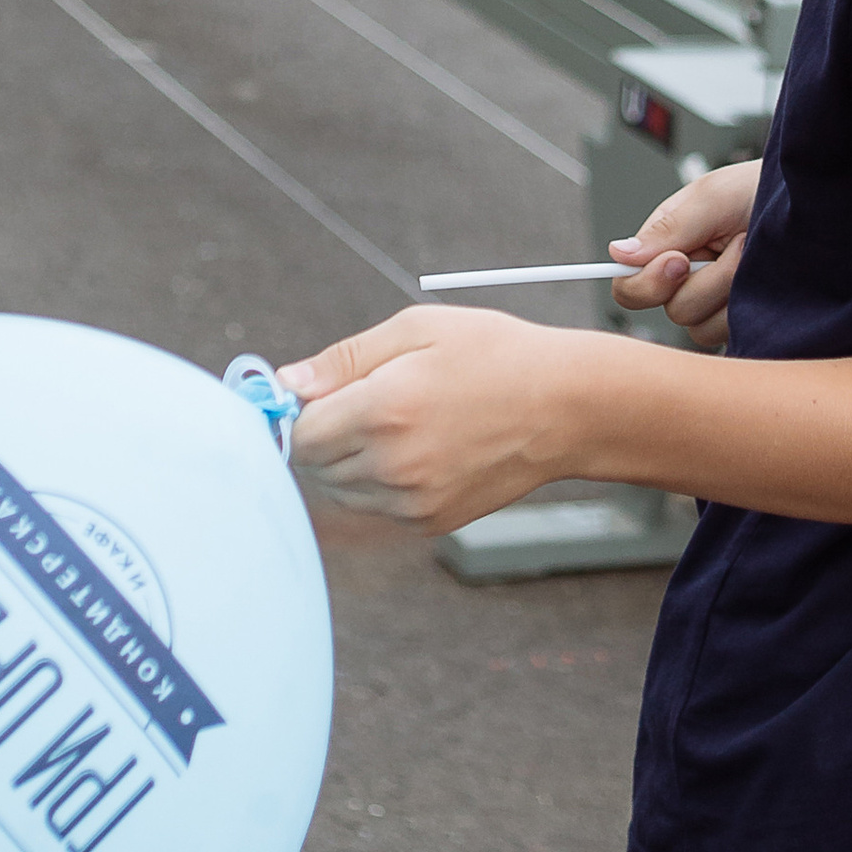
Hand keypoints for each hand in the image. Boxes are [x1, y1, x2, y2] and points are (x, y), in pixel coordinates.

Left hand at [278, 305, 575, 529]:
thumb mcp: (417, 328)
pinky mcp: (430, 522)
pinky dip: (380, 483)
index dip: (305, 411)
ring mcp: (413, 501)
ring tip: (396, 424)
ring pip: (341, 491)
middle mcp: (393, 465)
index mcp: (383, 410)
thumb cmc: (494, 355)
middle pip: (315, 467)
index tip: (324, 393)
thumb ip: (343, 359)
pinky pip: (376, 508)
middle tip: (367, 401)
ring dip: (349, 461)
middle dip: (326, 435)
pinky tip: (418, 449)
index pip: (301, 434)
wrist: (565, 407)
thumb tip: (286, 383)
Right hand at [608, 156, 760, 352]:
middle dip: (706, 280)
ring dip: (731, 287)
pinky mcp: (744, 321)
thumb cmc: (762, 189)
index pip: (630, 287)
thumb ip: (667, 229)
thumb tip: (618, 254)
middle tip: (736, 244)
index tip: (680, 262)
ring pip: (700, 326)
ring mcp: (718, 304)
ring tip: (754, 253)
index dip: (647, 284)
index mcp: (668, 249)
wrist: (818, 204)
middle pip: (670, 310)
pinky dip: (749, 307)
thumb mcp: (712, 198)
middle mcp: (688, 281)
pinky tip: (765, 279)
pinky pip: (731, 334)